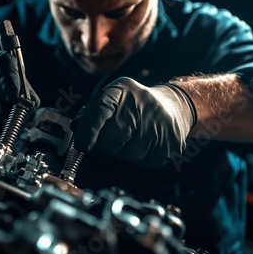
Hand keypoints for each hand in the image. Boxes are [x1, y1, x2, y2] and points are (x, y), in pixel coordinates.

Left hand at [72, 77, 196, 166]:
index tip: (82, 146)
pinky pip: (144, 162)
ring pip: (128, 155)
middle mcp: (141, 104)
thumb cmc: (133, 105)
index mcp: (121, 91)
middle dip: (106, 146)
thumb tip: (77, 128)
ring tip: (134, 137)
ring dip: (125, 152)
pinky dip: (141, 157)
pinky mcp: (170, 144)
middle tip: (113, 139)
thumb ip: (91, 114)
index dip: (88, 130)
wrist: (175, 106)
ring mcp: (159, 125)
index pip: (100, 109)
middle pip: (111, 140)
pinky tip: (147, 143)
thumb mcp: (111, 99)